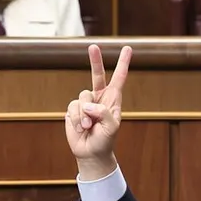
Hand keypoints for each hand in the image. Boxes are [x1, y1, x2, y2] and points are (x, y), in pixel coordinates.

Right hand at [64, 44, 130, 180]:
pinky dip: (76, 118)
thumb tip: (88, 104)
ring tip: (88, 127)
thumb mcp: (112, 127)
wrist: (90, 153)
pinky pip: (73, 107)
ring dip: (84, 114)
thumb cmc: (105, 140)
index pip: (119, 78)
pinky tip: (81, 128)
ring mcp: (85, 103)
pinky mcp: (73, 109)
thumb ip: (103, 113)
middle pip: (97, 75)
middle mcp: (99, 98)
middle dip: (95, 60)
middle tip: (93, 46)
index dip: (123, 63)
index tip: (127, 48)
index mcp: (113, 100)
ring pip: (82, 96)